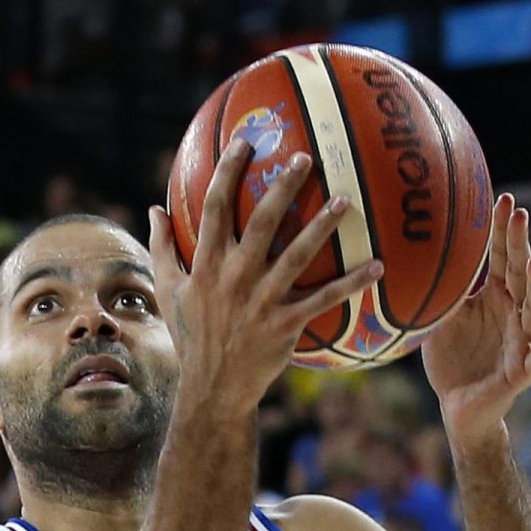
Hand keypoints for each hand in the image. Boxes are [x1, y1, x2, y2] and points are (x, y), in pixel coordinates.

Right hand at [149, 144, 381, 404]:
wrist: (212, 387)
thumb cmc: (191, 335)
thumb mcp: (168, 291)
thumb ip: (162, 248)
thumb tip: (153, 209)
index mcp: (205, 266)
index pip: (214, 209)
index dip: (229, 173)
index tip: (245, 143)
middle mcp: (234, 278)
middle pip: (261, 223)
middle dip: (282, 188)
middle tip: (304, 158)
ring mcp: (261, 301)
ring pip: (297, 256)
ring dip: (321, 226)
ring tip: (344, 201)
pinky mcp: (285, 324)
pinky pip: (323, 300)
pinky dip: (351, 284)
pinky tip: (377, 266)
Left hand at [423, 195, 530, 443]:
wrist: (458, 407)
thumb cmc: (452, 358)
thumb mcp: (439, 319)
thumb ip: (438, 290)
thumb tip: (412, 253)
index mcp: (496, 298)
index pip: (503, 257)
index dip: (503, 230)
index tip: (502, 198)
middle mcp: (514, 314)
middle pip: (522, 273)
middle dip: (521, 243)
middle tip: (518, 213)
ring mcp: (521, 342)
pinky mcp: (520, 373)